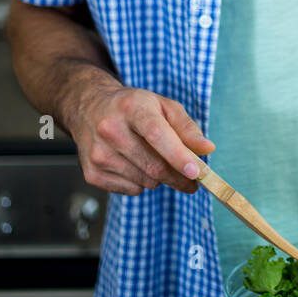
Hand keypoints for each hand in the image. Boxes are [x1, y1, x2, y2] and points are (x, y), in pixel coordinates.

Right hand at [67, 73, 214, 196]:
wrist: (90, 109)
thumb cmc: (133, 108)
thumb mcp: (162, 106)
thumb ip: (187, 127)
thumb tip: (207, 149)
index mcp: (132, 107)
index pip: (157, 134)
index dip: (178, 155)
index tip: (196, 171)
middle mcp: (110, 130)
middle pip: (154, 166)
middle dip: (179, 177)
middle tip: (193, 179)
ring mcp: (98, 153)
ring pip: (145, 182)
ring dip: (159, 178)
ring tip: (153, 159)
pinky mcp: (92, 173)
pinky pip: (131, 190)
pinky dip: (141, 183)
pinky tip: (134, 164)